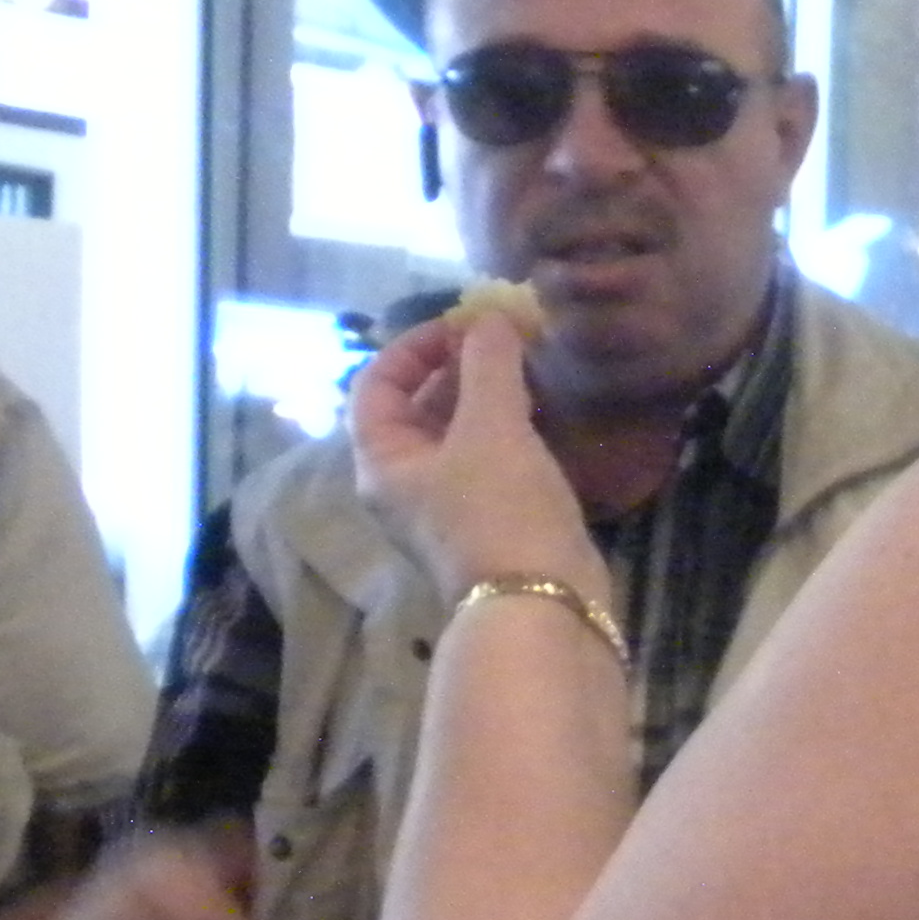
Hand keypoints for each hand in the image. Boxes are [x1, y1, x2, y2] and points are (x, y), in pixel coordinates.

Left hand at [351, 311, 608, 605]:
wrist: (543, 603)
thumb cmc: (501, 511)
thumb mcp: (491, 425)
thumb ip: (487, 362)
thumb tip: (491, 316)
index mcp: (383, 462)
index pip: (375, 384)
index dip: (413, 346)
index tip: (462, 325)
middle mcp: (406, 484)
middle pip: (417, 408)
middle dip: (456, 367)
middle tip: (502, 339)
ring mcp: (449, 506)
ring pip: (458, 434)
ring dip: (486, 396)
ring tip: (526, 367)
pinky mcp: (492, 521)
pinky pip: (491, 461)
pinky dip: (510, 430)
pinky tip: (543, 412)